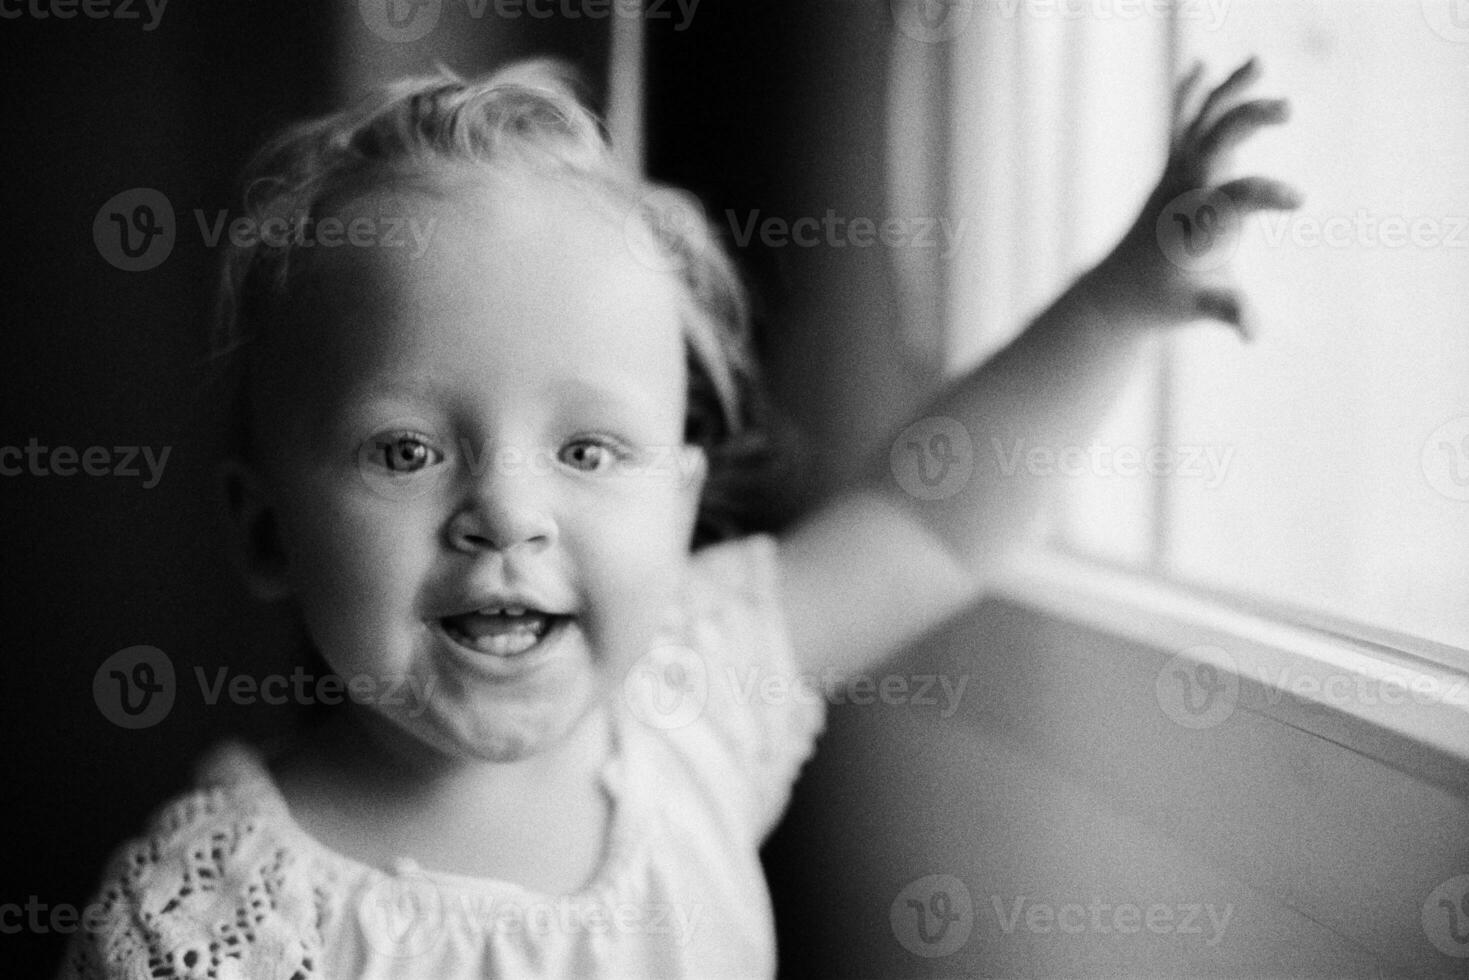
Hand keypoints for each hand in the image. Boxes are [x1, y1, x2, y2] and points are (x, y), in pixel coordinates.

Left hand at [1094, 56, 1302, 339]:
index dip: (1266, 194)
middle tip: (1289, 107)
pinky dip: (1192, 96)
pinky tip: (1202, 67)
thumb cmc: (1164, 303)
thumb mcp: (1199, 309)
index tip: (1301, 200)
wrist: (1117, 294)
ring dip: (1228, 92)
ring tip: (1259, 63)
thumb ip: (1228, 312)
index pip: (1235, 199)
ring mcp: (1174, 177)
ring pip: (1200, 123)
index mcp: (1197, 223)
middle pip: (1216, 142)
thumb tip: (1254, 332)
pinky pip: (1180, 126)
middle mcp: (1183, 191)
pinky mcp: (1170, 173)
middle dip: (1249, 118)